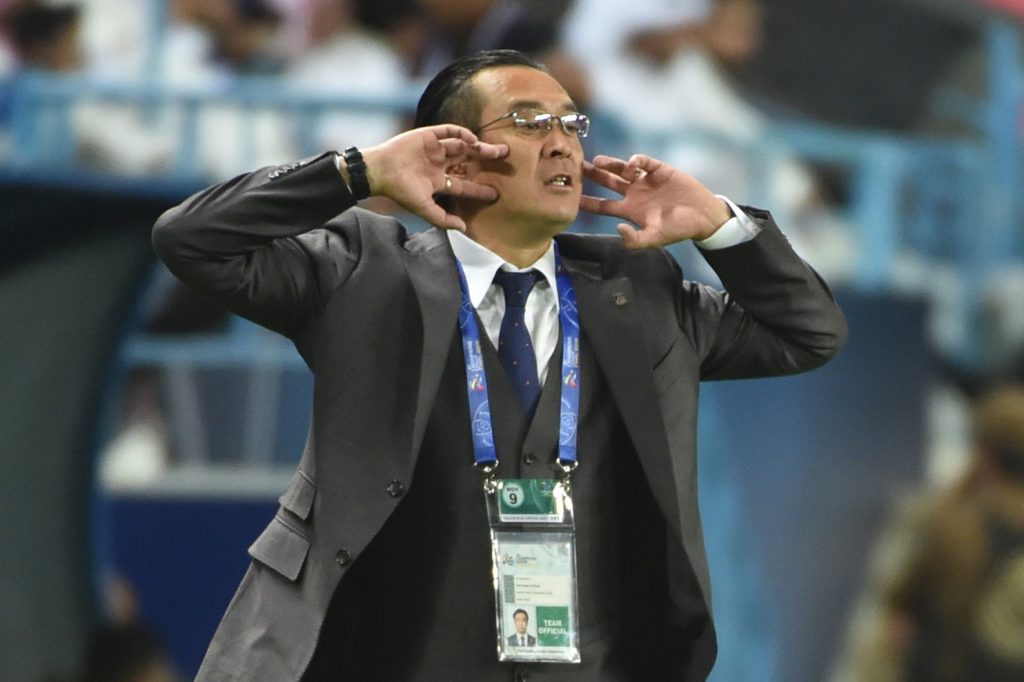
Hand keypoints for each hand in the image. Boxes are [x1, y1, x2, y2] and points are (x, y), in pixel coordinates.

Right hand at [362, 125, 508, 230]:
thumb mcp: (425, 209)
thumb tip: (464, 228)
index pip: (463, 185)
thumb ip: (444, 219)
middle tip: (504, 158)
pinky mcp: (428, 135)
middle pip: (467, 162)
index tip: (496, 192)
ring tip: (494, 150)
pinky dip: (462, 134)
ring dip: (478, 147)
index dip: (479, 188)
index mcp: (438, 181)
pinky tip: (472, 140)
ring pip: (462, 146)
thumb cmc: (400, 191)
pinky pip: (449, 131)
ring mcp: (434, 149)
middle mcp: (439, 164)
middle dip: (485, 160)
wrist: (381, 171)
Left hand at [580, 154, 731, 247]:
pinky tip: (633, 166)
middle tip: (576, 168)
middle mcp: (634, 194)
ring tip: (597, 162)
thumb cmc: (679, 229)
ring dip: (609, 164)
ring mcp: (645, 180)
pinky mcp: (659, 169)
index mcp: (630, 211)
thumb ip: (635, 240)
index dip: (587, 202)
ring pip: (621, 169)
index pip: (602, 206)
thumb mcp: (655, 238)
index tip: (570, 197)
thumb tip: (617, 229)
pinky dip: (635, 161)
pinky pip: (643, 161)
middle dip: (592, 176)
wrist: (703, 216)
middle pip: (607, 183)